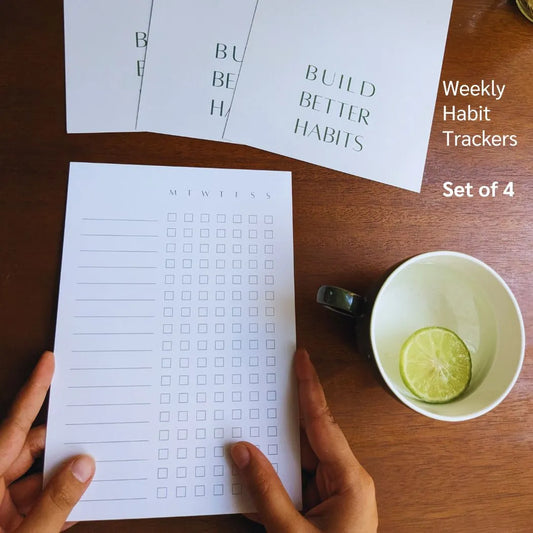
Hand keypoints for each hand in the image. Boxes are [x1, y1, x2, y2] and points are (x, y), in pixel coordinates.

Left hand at [0, 351, 94, 531]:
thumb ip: (55, 505)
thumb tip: (84, 467)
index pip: (12, 427)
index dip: (33, 392)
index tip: (49, 363)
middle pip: (30, 450)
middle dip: (62, 439)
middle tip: (93, 421)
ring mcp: (1, 507)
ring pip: (40, 477)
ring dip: (68, 473)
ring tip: (100, 460)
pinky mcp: (13, 523)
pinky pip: (42, 501)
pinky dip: (63, 498)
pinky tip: (87, 496)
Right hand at [231, 348, 377, 531]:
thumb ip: (265, 490)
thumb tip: (242, 451)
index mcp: (349, 480)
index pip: (322, 422)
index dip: (309, 387)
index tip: (301, 359)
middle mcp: (345, 479)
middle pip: (311, 434)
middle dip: (287, 409)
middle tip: (270, 380)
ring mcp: (334, 491)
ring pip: (301, 455)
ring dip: (278, 442)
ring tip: (256, 416)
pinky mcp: (322, 503)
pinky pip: (296, 475)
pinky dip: (277, 467)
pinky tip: (257, 460)